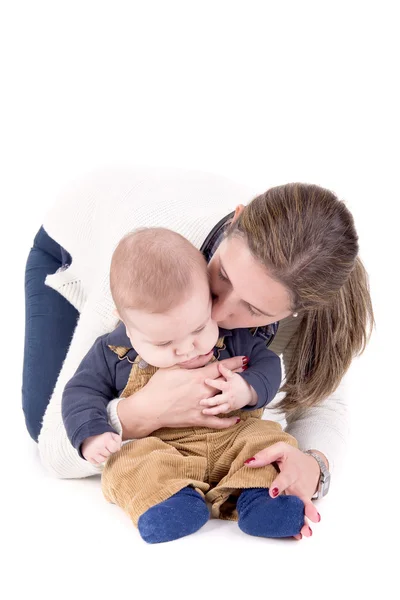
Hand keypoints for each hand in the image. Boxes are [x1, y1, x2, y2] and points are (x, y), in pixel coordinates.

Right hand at [81, 432, 121, 464]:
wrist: (88, 436)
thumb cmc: (102, 437)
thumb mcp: (112, 435)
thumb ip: (118, 440)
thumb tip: (118, 449)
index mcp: (105, 439)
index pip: (115, 448)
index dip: (114, 448)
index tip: (111, 445)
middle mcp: (98, 446)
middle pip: (108, 454)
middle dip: (108, 452)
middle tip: (105, 447)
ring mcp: (92, 452)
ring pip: (102, 460)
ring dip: (103, 456)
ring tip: (101, 451)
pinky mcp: (88, 456)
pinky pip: (96, 463)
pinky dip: (97, 460)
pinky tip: (97, 454)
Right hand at [117, 355, 245, 438]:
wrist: (150, 408)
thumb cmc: (158, 386)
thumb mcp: (172, 367)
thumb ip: (193, 360)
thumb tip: (209, 353)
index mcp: (198, 377)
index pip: (221, 368)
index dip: (234, 363)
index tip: (244, 359)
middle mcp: (204, 391)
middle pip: (226, 383)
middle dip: (238, 377)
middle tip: (248, 373)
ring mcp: (203, 407)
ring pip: (224, 401)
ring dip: (235, 396)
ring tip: (245, 391)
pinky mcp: (199, 419)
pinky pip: (217, 422)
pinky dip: (228, 421)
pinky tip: (236, 419)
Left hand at [200, 362, 256, 414]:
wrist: (250, 392)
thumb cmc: (239, 382)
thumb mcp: (233, 375)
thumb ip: (225, 371)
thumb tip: (219, 364)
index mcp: (227, 386)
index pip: (219, 384)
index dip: (212, 382)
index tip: (205, 381)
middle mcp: (228, 396)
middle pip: (218, 400)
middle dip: (209, 401)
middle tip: (201, 402)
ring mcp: (228, 404)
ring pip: (219, 409)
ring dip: (212, 411)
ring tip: (204, 412)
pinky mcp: (229, 409)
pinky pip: (222, 413)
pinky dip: (216, 414)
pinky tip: (208, 414)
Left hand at [244, 442, 322, 538]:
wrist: (313, 465)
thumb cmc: (293, 457)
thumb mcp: (281, 449)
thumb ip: (266, 455)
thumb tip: (248, 463)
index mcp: (291, 472)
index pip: (284, 478)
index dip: (279, 485)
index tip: (273, 492)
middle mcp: (297, 486)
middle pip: (299, 498)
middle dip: (304, 509)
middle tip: (312, 517)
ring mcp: (301, 496)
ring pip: (302, 509)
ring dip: (304, 520)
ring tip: (307, 532)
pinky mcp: (302, 503)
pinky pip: (301, 513)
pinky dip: (301, 524)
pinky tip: (300, 534)